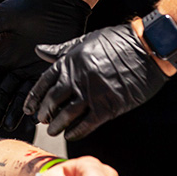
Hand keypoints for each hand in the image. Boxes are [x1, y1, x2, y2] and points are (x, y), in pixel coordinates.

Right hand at [0, 0, 90, 130]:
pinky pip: (41, 92)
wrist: (60, 2)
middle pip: (1, 95)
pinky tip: (35, 118)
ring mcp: (31, 71)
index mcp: (0, 56)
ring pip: (20, 97)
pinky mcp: (49, 71)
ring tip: (11, 127)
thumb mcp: (4, 17)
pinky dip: (37, 104)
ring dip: (15, 113)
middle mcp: (13, 67)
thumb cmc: (29, 6)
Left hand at [24, 23, 167, 140]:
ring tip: (53, 131)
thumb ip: (61, 50)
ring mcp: (91, 94)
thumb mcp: (84, 41)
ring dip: (57, 126)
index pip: (44, 83)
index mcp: (69, 61)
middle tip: (42, 120)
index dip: (34, 98)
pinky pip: (86, 124)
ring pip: (66, 116)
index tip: (29, 108)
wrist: (146, 48)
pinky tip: (70, 135)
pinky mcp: (107, 107)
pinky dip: (75, 132)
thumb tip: (38, 51)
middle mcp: (76, 78)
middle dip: (45, 113)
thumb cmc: (117, 41)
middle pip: (52, 101)